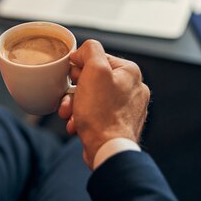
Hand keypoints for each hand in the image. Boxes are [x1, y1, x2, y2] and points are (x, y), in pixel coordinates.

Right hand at [58, 40, 149, 167]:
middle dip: (74, 90)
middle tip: (67, 98)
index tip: (71, 77)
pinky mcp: (119, 125)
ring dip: (75, 106)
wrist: (108, 150)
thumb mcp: (95, 71)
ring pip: (92, 98)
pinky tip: (76, 125)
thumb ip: (90, 50)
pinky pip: (96, 115)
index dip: (79, 67)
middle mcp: (133, 89)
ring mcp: (128, 109)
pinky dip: (83, 119)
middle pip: (94, 80)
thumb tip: (83, 51)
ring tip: (69, 115)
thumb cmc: (102, 113)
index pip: (98, 58)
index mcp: (130, 72)